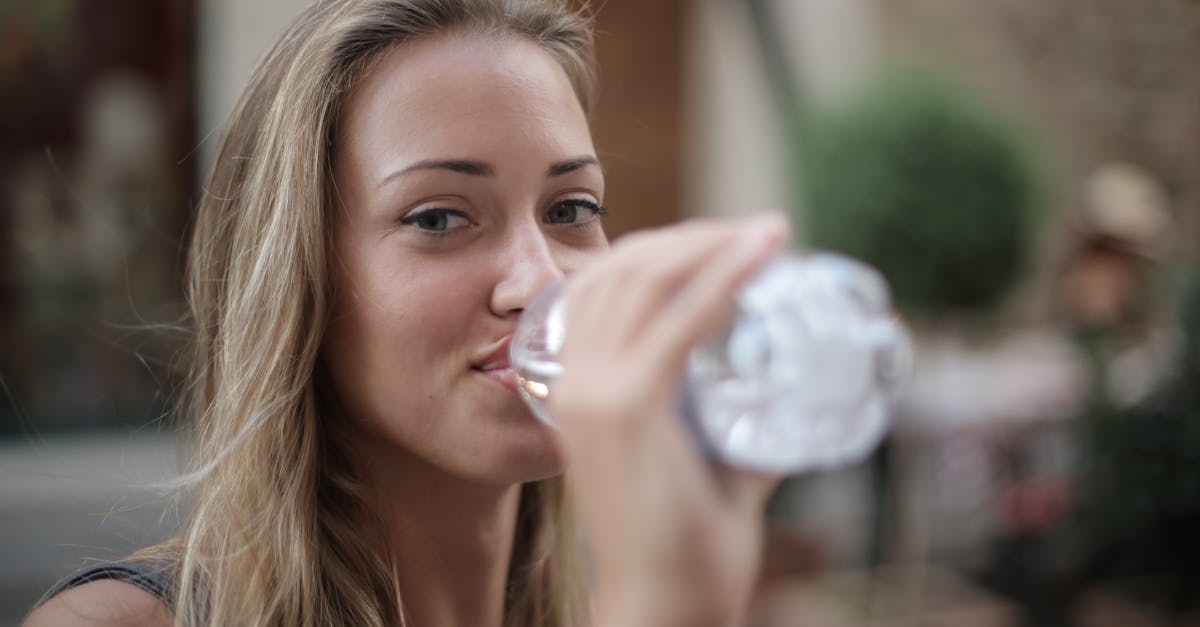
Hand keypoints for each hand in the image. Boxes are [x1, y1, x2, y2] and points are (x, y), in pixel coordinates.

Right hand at [549, 213, 788, 626]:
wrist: (663, 604)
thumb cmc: (684, 543)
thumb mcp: (700, 459)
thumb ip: (729, 421)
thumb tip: (785, 390)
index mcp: (577, 386)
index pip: (603, 287)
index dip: (660, 249)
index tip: (721, 242)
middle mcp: (575, 379)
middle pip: (623, 269)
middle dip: (690, 238)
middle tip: (753, 233)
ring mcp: (594, 390)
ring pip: (644, 280)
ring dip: (709, 245)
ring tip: (764, 235)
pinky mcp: (627, 407)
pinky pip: (679, 324)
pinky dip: (723, 280)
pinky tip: (761, 255)